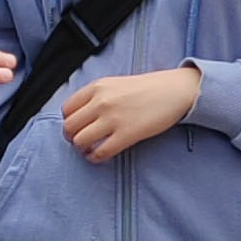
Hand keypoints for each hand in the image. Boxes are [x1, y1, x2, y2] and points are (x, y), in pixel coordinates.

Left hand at [60, 65, 200, 161]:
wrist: (173, 91)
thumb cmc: (147, 88)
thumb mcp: (115, 83)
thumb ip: (96, 96)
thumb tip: (81, 116)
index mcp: (97, 87)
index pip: (67, 109)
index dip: (69, 121)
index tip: (76, 127)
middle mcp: (101, 102)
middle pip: (70, 127)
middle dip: (71, 137)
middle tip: (80, 141)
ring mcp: (113, 118)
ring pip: (80, 141)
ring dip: (82, 149)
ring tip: (90, 149)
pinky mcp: (126, 134)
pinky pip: (100, 152)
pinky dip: (95, 158)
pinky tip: (98, 156)